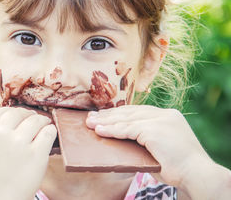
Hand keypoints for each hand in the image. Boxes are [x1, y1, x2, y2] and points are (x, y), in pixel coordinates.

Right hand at [0, 107, 56, 199]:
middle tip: (35, 118)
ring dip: (42, 120)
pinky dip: (51, 131)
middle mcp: (2, 134)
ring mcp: (19, 143)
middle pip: (19, 113)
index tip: (21, 115)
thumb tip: (12, 121)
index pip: (2, 111)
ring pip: (36, 120)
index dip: (14, 112)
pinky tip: (50, 133)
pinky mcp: (37, 153)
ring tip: (45, 124)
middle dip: (29, 114)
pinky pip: (48, 132)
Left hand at [86, 105, 211, 188]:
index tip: (104, 115)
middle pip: (129, 112)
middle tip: (91, 117)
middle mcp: (164, 114)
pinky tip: (99, 131)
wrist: (197, 174)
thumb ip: (145, 140)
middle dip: (108, 115)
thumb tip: (124, 139)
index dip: (119, 113)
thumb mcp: (161, 148)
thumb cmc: (179, 167)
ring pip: (126, 119)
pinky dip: (111, 130)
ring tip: (89, 124)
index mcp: (168, 116)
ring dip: (105, 122)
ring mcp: (159, 120)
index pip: (138, 111)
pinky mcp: (153, 129)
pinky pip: (127, 129)